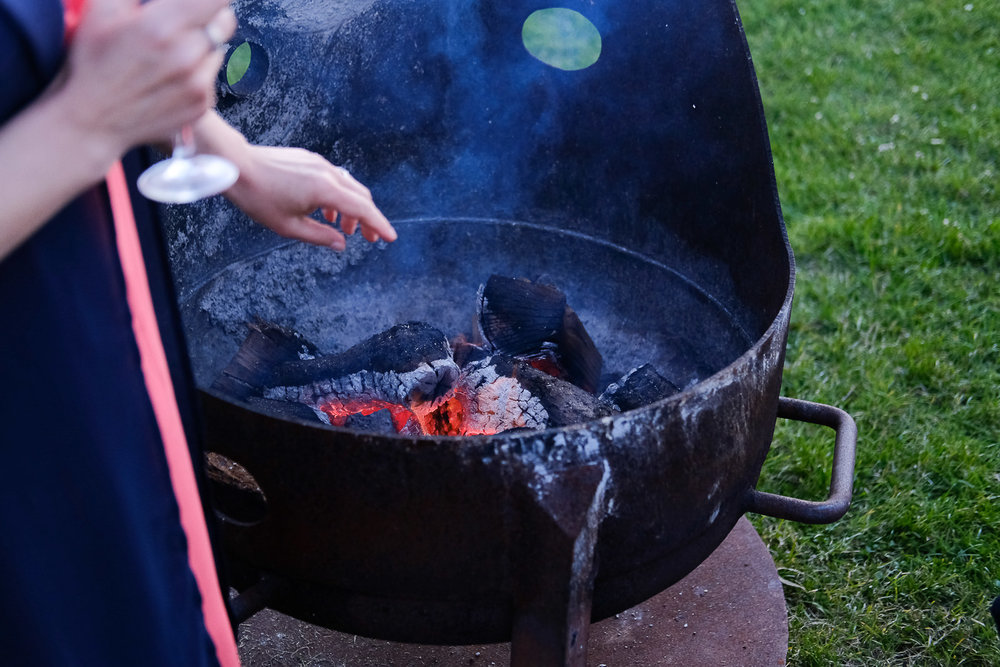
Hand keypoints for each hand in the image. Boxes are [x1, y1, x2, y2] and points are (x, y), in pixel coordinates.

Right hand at [59, 0, 235, 156]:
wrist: (93, 119)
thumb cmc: (93, 61)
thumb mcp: (102, 10)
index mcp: (161, 27)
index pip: (215, 0)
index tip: (201, 1)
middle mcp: (186, 55)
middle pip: (224, 20)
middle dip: (207, 15)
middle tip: (183, 20)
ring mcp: (197, 83)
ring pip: (219, 47)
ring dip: (202, 44)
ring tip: (170, 51)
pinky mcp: (202, 103)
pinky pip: (212, 75)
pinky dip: (199, 70)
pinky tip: (171, 75)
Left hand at [223, 145, 397, 249]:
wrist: (236, 165)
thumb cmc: (258, 197)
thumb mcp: (288, 226)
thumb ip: (319, 236)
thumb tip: (341, 243)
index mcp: (326, 190)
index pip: (362, 209)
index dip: (379, 225)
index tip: (390, 238)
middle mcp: (327, 173)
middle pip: (361, 197)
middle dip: (368, 219)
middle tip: (370, 239)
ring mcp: (319, 164)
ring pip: (348, 187)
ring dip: (352, 209)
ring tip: (344, 229)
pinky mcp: (309, 160)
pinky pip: (334, 179)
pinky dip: (338, 197)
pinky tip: (327, 211)